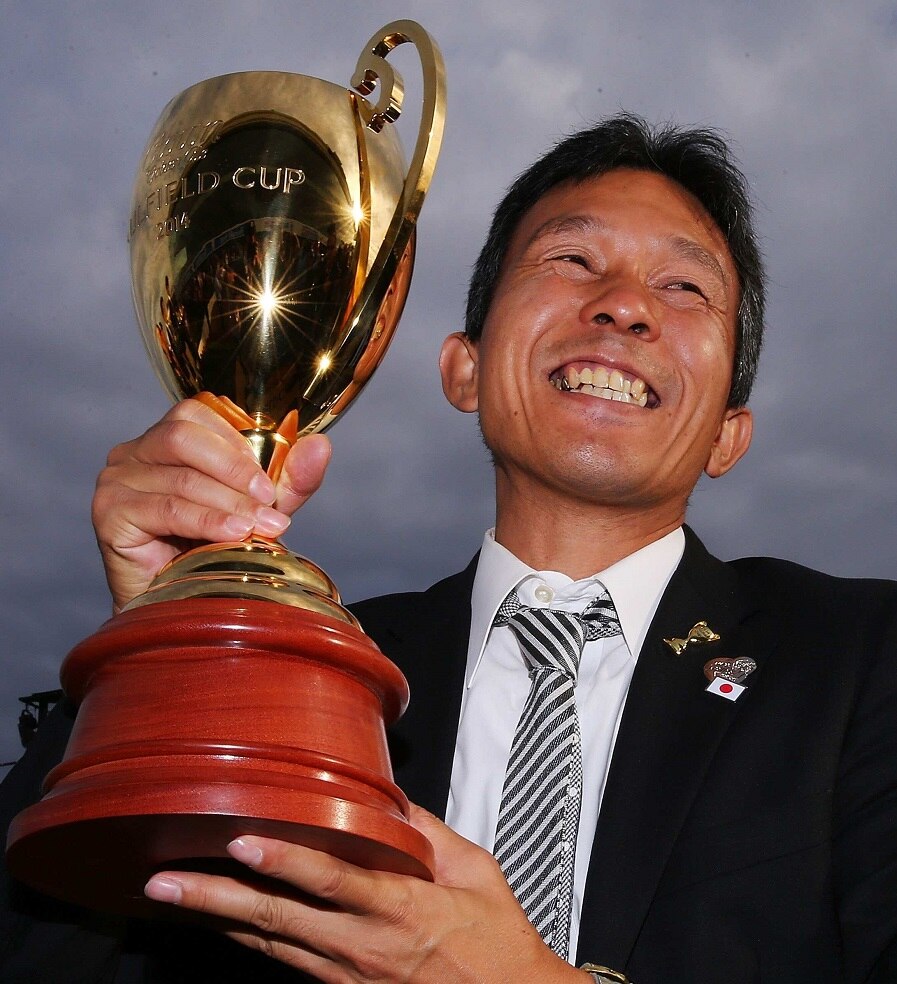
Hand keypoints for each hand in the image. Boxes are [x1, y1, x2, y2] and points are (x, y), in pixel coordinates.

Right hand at [92, 398, 331, 610]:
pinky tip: (231, 536)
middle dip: (235, 469)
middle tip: (268, 502)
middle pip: (185, 435)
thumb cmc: (210, 550)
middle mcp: (134, 452)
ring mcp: (116, 480)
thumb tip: (321, 445)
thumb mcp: (259, 508)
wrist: (176, 605)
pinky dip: (205, 521)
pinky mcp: (109, 513)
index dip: (239, 443)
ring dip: (228, 503)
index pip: (199, 414)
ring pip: (181, 476)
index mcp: (166, 439)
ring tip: (259, 527)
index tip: (270, 480)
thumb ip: (288, 478)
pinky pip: (165, 508)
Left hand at [144, 805, 585, 983]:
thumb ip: (429, 831)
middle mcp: (361, 946)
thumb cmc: (494, 938)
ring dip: (219, 919)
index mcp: (398, 908)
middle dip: (216, 898)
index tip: (242, 842)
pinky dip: (248, 940)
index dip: (283, 862)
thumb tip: (390, 798)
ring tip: (175, 897)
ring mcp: (345, 975)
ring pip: (269, 945)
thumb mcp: (475, 871)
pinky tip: (221, 922)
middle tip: (165, 882)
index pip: (330, 881)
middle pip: (276, 920)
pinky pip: (284, 962)